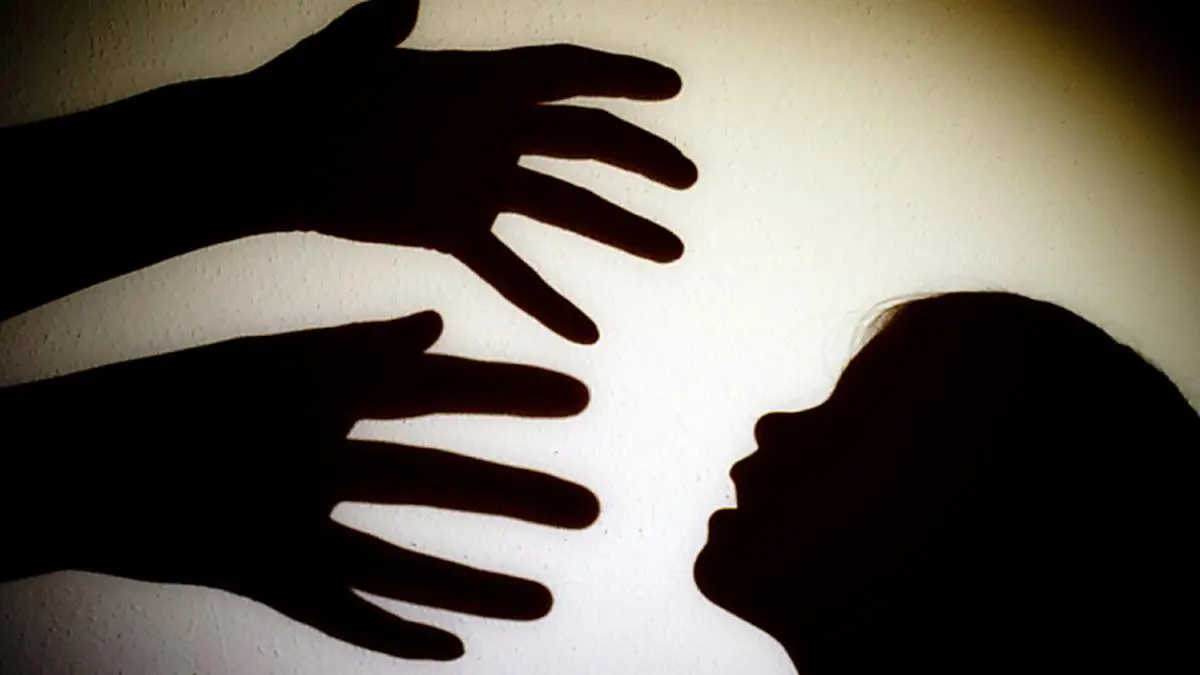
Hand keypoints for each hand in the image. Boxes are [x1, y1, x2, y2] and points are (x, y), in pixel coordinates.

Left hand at [0, 311, 598, 659]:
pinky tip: (452, 648)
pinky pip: (348, 614)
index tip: (580, 393)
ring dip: (477, 579)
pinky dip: (397, 634)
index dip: (507, 394)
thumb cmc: (175, 402)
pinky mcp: (276, 579)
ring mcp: (308, 524)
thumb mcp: (275, 368)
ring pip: (409, 557)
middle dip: (515, 495)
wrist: (74, 465)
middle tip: (592, 507)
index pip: (440, 392)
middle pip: (440, 482)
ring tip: (547, 592)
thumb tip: (437, 323)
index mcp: (329, 398)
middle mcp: (331, 463)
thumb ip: (357, 349)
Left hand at [238, 0, 697, 342]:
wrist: (270, 159)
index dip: (618, 77)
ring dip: (616, 228)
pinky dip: (545, 300)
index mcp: (473, 82)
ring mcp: (478, 181)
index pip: (560, 73)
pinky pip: (510, 268)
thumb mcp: (336, 66)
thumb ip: (372, 34)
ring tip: (671, 252)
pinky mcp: (453, 229)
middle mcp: (489, 128)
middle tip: (687, 179)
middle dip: (637, 158)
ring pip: (562, 207)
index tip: (671, 89)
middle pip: (580, 140)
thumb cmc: (297, 98)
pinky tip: (585, 332)